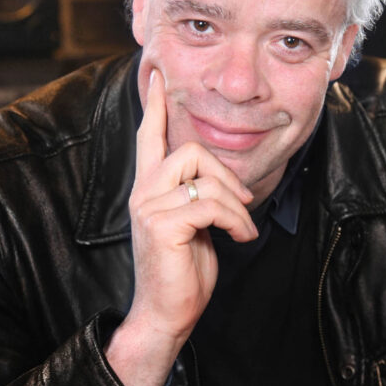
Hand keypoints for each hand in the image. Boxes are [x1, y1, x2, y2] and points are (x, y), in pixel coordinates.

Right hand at [105, 69, 256, 385]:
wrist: (167, 312)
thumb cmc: (184, 270)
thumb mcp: (193, 224)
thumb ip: (198, 195)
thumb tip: (226, 183)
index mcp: (149, 187)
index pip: (148, 135)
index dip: (155, 104)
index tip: (155, 72)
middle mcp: (143, 191)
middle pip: (192, 150)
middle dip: (227, 176)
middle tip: (241, 206)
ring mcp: (149, 206)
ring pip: (206, 178)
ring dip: (236, 206)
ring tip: (241, 231)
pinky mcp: (162, 225)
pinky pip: (211, 205)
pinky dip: (235, 222)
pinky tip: (238, 239)